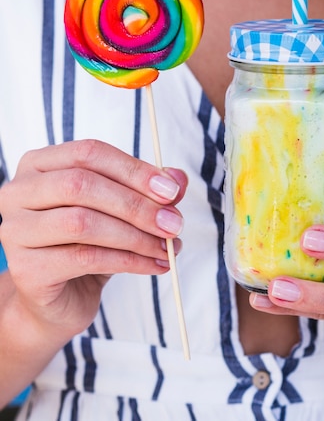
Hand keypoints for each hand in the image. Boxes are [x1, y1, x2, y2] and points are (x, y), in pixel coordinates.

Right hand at [0, 139, 187, 337]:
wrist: (57, 301)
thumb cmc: (86, 245)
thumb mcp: (120, 212)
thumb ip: (147, 191)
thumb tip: (178, 179)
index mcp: (40, 165)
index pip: (88, 153)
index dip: (134, 169)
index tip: (171, 190)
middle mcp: (19, 192)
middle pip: (82, 184)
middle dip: (137, 204)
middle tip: (173, 223)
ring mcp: (16, 230)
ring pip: (83, 222)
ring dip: (135, 235)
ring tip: (167, 247)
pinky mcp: (25, 268)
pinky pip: (85, 257)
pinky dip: (128, 261)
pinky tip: (153, 265)